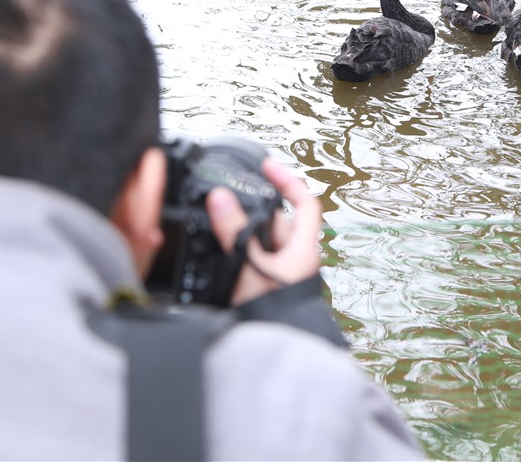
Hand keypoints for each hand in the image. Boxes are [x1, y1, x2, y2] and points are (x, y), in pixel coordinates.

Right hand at [206, 158, 322, 305]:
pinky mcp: (262, 290)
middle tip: (223, 207)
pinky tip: (216, 259)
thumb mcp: (249, 267)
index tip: (267, 166)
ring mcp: (278, 276)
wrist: (270, 355)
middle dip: (249, 214)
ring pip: (258, 243)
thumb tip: (221, 199)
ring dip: (238, 237)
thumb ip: (234, 232)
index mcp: (303, 250)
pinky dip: (233, 256)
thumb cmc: (273, 318)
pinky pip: (248, 262)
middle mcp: (294, 261)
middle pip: (273, 222)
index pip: (305, 203)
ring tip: (216, 236)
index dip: (288, 180)